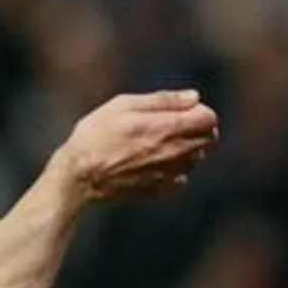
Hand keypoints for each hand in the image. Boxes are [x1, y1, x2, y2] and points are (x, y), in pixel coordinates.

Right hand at [54, 90, 219, 200]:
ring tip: (158, 146)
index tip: (180, 111)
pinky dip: (175, 171)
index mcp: (167, 128)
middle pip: (209, 139)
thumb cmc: (94, 136)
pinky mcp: (159, 190)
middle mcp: (174, 152)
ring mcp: (168, 174)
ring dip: (187, 150)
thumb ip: (162, 100)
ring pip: (197, 159)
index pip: (209, 118)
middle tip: (172, 126)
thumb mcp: (122, 105)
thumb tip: (194, 97)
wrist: (78, 178)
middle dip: (198, 129)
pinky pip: (181, 179)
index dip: (198, 111)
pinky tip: (153, 165)